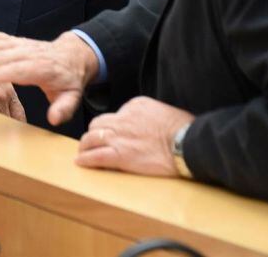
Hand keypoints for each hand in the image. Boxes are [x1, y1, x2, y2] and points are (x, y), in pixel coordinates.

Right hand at [0, 28, 98, 125]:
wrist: (73, 55)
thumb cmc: (70, 79)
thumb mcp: (73, 96)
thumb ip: (64, 108)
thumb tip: (53, 119)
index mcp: (44, 67)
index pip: (19, 70)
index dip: (1, 74)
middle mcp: (30, 53)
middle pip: (5, 57)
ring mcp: (21, 45)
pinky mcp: (15, 41)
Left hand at [76, 96, 193, 176]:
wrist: (186, 143)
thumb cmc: (183, 129)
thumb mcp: (162, 112)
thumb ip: (149, 116)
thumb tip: (148, 125)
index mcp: (134, 106)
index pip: (114, 115)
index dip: (112, 126)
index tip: (114, 135)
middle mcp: (122, 119)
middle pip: (97, 124)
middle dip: (94, 134)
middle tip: (92, 143)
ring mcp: (119, 137)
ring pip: (91, 139)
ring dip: (85, 146)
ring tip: (83, 153)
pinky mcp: (120, 155)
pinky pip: (95, 157)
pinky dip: (86, 159)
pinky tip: (81, 162)